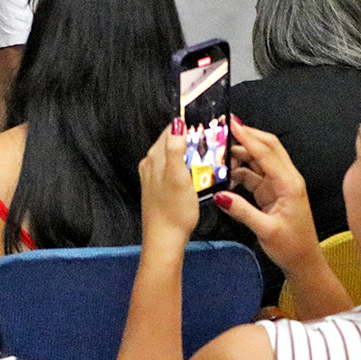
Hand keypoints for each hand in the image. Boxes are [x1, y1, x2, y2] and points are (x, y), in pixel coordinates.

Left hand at [139, 125, 200, 248]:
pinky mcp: (158, 187)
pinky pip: (171, 168)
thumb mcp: (178, 176)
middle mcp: (150, 163)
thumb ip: (175, 149)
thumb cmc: (174, 210)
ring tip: (206, 151)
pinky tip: (194, 171)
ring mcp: (152, 176)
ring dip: (186, 151)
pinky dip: (183, 165)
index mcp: (154, 157)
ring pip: (171, 155)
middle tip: (209, 136)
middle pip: (170, 142)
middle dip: (188, 137)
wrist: (165, 239)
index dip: (186, 124)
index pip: (170, 130)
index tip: (204, 120)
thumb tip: (176, 123)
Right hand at [214, 117, 319, 275]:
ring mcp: (278, 184)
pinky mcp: (270, 191)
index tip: (232, 124)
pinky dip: (239, 170)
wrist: (303, 262)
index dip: (249, 138)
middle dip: (247, 136)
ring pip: (259, 159)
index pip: (267, 154)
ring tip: (219, 152)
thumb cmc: (291, 248)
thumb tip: (219, 194)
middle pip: (267, 147)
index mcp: (290, 184)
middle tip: (223, 129)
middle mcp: (286, 179)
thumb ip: (243, 211)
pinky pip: (253, 173)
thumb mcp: (267, 231)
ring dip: (241, 153)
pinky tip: (226, 174)